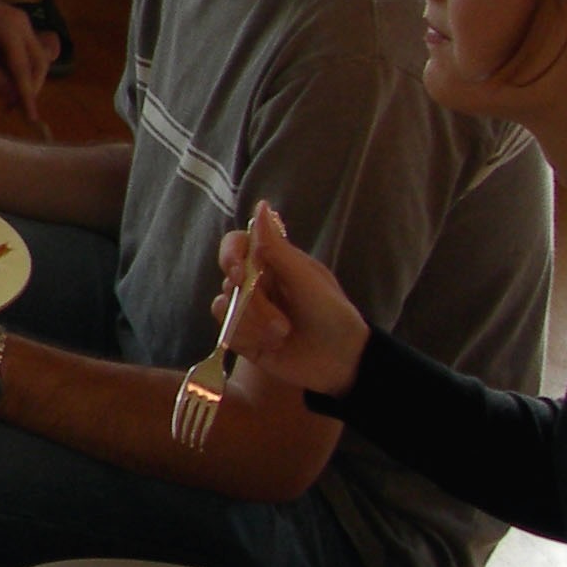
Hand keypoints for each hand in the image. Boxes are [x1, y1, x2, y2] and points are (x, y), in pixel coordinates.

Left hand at [0, 0, 48, 125]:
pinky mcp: (18, 24)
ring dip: (26, 78)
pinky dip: (20, 67)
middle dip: (32, 87)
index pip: (24, 68)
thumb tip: (11, 98)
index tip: (31, 117)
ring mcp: (22, 22)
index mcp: (10, 28)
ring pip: (36, 57)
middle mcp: (23, 23)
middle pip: (39, 62)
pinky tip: (7, 80)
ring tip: (9, 99)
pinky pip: (26, 50)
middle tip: (17, 109)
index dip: (28, 95)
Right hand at [214, 201, 368, 395]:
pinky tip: (270, 347)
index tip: (238, 274)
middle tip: (282, 323)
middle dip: (254, 305)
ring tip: (283, 336)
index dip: (229, 256)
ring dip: (253, 325)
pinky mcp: (242, 337)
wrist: (343, 362)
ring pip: (223, 307)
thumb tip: (261, 204)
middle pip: (228, 281)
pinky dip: (246, 339)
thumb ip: (277, 247)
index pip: (236, 245)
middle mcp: (256, 284)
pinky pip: (225, 331)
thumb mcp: (307, 280)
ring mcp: (248, 311)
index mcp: (273, 263)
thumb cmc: (333, 314)